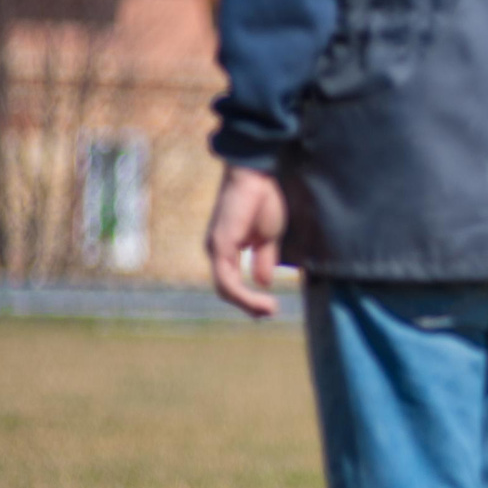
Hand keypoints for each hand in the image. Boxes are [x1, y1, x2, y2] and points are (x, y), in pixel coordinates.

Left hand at [206, 165, 287, 318]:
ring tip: (270, 310)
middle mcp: (216, 251)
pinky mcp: (220, 245)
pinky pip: (227, 279)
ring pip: (225, 289)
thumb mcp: (268, 237)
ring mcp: (216, 249)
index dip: (249, 299)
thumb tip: (263, 281)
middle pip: (226, 290)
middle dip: (249, 306)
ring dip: (247, 304)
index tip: (271, 308)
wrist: (257, 175)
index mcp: (227, 249)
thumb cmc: (263, 199)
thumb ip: (264, 258)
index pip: (231, 283)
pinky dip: (243, 294)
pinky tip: (262, 299)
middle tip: (271, 312)